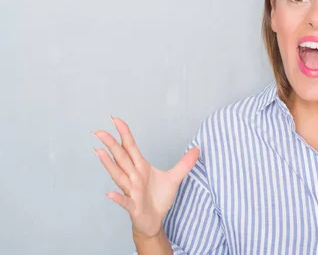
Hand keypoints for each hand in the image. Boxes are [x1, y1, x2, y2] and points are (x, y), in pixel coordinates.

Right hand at [93, 116, 199, 237]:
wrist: (155, 221)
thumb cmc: (159, 198)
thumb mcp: (174, 178)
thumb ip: (185, 163)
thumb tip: (198, 149)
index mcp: (141, 167)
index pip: (131, 147)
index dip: (124, 133)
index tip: (115, 119)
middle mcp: (133, 177)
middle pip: (121, 157)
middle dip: (111, 144)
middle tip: (99, 131)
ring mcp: (131, 191)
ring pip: (118, 175)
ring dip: (108, 164)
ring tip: (98, 151)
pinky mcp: (133, 206)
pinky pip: (124, 201)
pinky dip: (117, 197)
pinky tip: (109, 193)